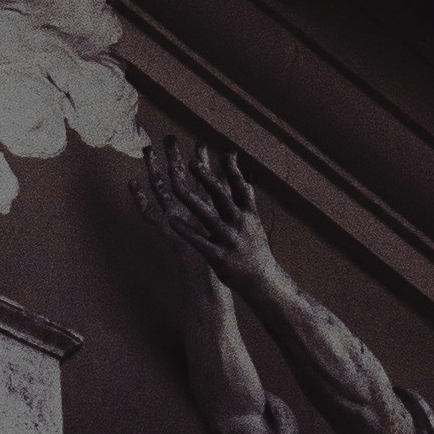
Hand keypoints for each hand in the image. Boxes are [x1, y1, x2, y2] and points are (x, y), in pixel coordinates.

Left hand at [142, 132, 277, 298]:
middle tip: (191, 161)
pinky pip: (199, 241)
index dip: (232, 170)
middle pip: (221, 196)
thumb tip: (245, 170)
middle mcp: (239, 224)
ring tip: (174, 185)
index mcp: (249, 213)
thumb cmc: (255, 246)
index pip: (241, 187)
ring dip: (190, 199)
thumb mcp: (254, 219)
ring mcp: (228, 240)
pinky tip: (171, 221)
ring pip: (207, 216)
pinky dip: (185, 230)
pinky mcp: (218, 256)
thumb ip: (246, 196)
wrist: (262, 280)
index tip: (225, 152)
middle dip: (207, 178)